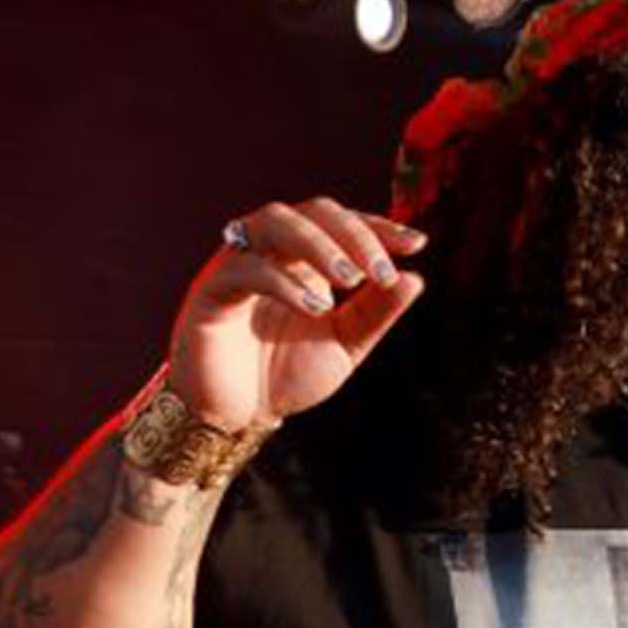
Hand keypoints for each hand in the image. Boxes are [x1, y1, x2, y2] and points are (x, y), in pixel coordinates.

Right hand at [166, 198, 429, 431]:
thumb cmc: (286, 375)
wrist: (237, 416)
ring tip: (352, 281)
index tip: (416, 244)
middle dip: (354, 235)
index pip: (343, 223)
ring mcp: (238, 263)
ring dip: (320, 245)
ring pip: (276, 222)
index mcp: (305, 259)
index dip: (379, 228)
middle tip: (381, 272)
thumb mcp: (344, 345)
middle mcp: (271, 251)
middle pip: (313, 211)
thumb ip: (376, 313)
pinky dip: (285, 282)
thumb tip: (415, 278)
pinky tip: (317, 308)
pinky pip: (246, 268)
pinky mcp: (210, 290)